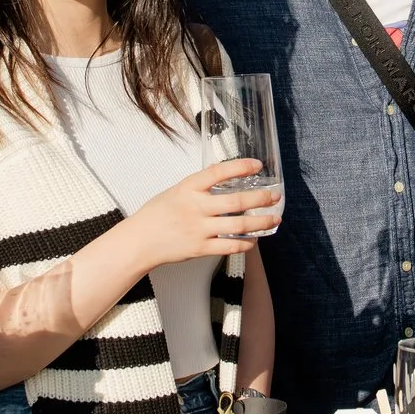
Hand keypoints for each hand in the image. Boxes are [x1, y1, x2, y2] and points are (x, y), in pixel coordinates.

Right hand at [112, 158, 282, 272]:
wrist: (139, 241)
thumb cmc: (156, 214)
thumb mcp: (175, 191)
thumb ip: (198, 186)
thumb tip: (221, 175)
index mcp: (188, 188)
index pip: (219, 172)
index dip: (240, 167)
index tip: (257, 165)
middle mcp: (195, 207)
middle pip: (236, 201)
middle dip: (261, 199)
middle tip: (274, 197)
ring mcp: (199, 229)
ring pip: (238, 225)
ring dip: (260, 222)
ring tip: (273, 219)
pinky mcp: (200, 248)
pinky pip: (229, 246)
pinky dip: (245, 243)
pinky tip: (254, 240)